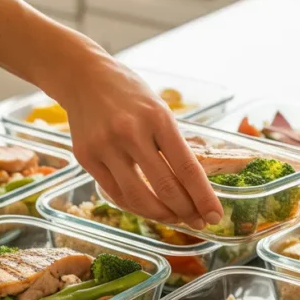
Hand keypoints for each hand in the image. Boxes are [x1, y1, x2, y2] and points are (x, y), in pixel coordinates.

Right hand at [60, 55, 223, 229]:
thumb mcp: (159, 109)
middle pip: (165, 187)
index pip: (187, 168)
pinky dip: (136, 207)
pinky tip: (149, 209)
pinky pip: (116, 194)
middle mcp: (131, 133)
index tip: (215, 215)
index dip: (203, 197)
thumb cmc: (129, 93)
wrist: (84, 77)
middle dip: (187, 212)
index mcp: (158, 118)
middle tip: (199, 222)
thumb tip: (192, 185)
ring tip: (175, 218)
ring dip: (161, 215)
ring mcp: (105, 146)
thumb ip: (172, 143)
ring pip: (139, 198)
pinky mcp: (86, 158)